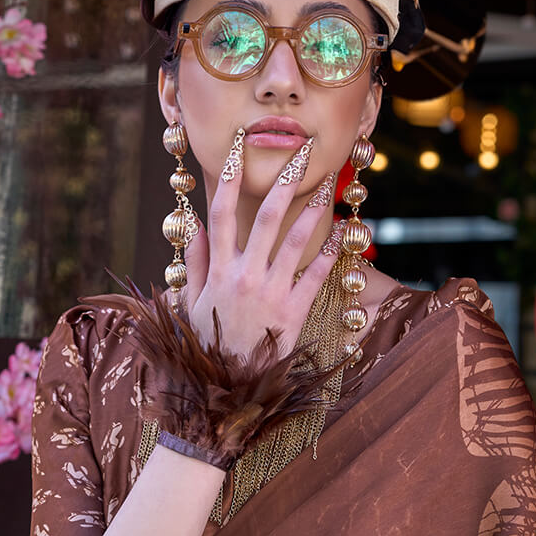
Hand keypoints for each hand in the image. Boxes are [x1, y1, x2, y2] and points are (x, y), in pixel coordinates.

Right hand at [184, 136, 336, 357]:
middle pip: (266, 217)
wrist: (228, 385)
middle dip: (283, 181)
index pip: (222, 214)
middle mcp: (245, 275)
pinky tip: (343, 233)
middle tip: (300, 153)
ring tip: (327, 184)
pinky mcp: (293, 311)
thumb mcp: (192, 303)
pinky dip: (330, 253)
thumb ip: (195, 262)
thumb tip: (194, 226)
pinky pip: (315, 275)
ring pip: (296, 240)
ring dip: (314, 209)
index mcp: (218, 271)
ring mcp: (270, 292)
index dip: (229, 180)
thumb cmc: (209, 343)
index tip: (238, 150)